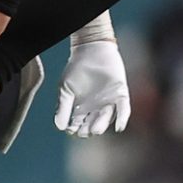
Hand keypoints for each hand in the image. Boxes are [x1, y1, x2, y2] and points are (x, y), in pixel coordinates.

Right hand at [54, 16, 130, 137]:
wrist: (91, 51)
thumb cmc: (76, 69)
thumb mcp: (65, 89)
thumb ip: (62, 107)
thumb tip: (59, 126)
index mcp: (82, 108)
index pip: (78, 125)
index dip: (75, 130)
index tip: (71, 130)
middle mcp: (96, 108)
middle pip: (92, 125)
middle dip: (88, 130)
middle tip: (83, 131)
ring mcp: (109, 103)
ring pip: (106, 119)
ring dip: (101, 125)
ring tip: (94, 129)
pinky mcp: (120, 95)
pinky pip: (123, 110)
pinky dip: (122, 119)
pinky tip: (119, 127)